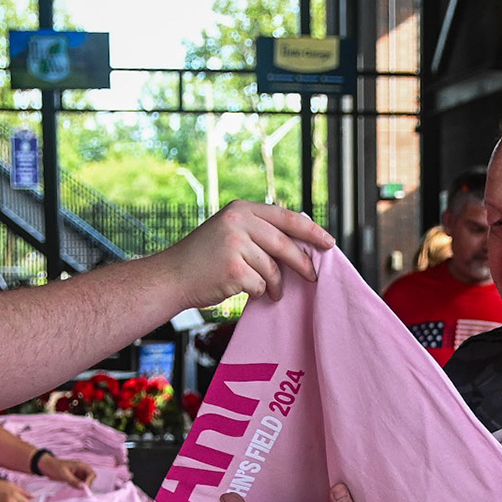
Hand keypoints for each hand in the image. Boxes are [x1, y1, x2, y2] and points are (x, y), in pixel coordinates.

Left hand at [40, 454, 96, 488]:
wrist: (45, 466)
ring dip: (82, 486)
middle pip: (90, 478)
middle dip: (86, 484)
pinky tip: (72, 488)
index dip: (90, 480)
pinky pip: (79, 483)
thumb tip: (83, 487)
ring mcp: (77, 474)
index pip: (92, 473)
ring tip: (75, 489)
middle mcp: (81, 469)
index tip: (83, 486)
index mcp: (80, 465)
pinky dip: (77, 487)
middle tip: (79, 489)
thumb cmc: (54, 467)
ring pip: (85, 482)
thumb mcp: (64, 475)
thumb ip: (74, 481)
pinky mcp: (73, 478)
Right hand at [160, 201, 331, 309]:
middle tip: (313, 277)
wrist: (172, 276)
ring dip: (275, 285)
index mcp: (241, 208)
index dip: (311, 231)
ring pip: (273, 269)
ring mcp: (235, 244)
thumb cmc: (204, 259)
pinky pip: (260, 285)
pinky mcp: (233, 269)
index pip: (286, 217)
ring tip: (271, 291)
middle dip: (302, 264)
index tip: (329, 243)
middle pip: (285, 244)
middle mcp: (238, 221)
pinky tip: (243, 290)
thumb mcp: (230, 231)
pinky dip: (257, 292)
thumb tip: (300, 244)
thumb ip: (259, 231)